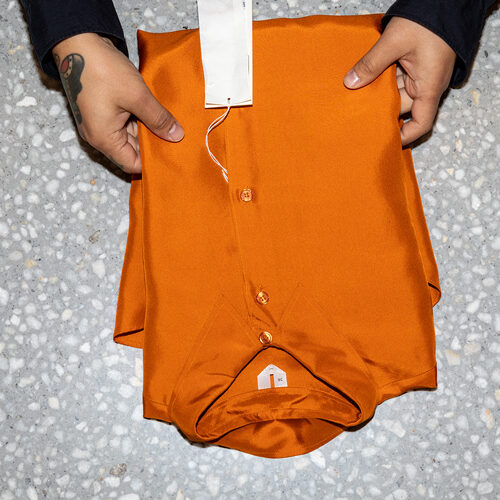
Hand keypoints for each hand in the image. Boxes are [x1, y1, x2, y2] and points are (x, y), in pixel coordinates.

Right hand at [52, 33, 184, 172]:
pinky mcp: (102, 111)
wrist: (78, 41)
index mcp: (104, 138)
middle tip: (177, 140)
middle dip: (153, 146)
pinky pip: (125, 124)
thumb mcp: (137, 96)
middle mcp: (99, 136)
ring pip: (130, 136)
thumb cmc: (102, 69)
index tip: (173, 155)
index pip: (132, 164)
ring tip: (170, 127)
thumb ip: (159, 119)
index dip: (152, 162)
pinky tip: (157, 115)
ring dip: (148, 131)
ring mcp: (99, 124)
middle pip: (131, 152)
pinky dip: (140, 121)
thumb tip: (177, 136)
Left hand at [343, 16, 456, 145]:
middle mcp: (426, 85)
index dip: (405, 137)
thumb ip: (371, 63)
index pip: (421, 124)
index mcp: (429, 87)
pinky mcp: (415, 65)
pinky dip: (382, 82)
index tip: (386, 143)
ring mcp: (421, 75)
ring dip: (378, 96)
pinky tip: (363, 83)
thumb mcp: (395, 41)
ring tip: (355, 103)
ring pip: (396, 94)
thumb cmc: (429, 19)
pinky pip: (396, 80)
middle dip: (382, 114)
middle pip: (402, 109)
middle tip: (357, 121)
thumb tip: (350, 83)